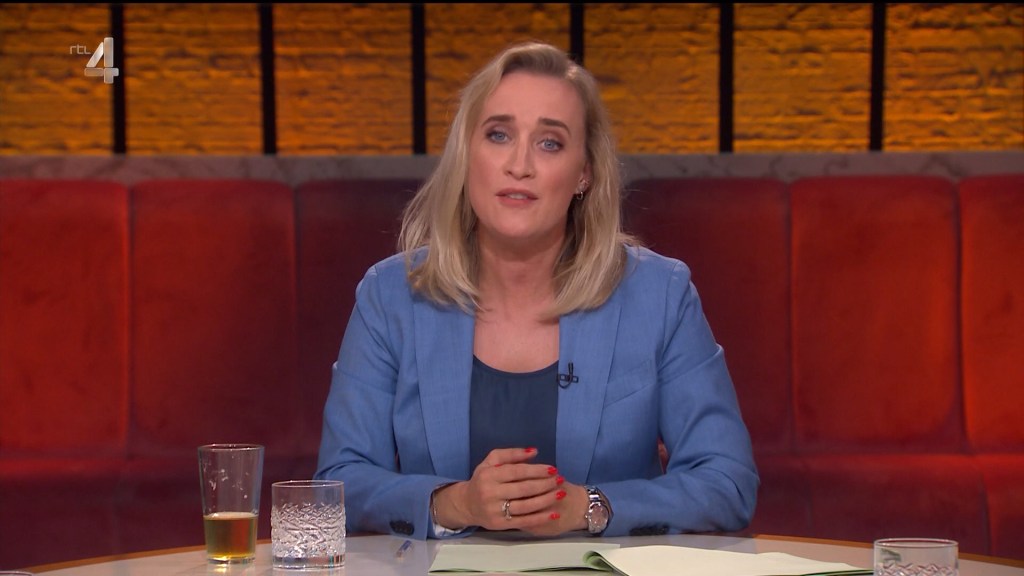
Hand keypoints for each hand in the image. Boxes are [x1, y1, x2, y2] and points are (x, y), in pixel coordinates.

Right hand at [433, 447, 573, 531]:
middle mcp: (490, 493)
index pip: (517, 472)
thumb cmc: (483, 479)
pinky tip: (554, 513)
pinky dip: (540, 518)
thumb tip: (534, 451)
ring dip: (546, 500)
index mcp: (489, 475)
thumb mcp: (491, 461)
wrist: (467, 504)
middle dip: (545, 484)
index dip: (537, 470)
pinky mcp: (499, 525)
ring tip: (560, 494)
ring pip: (526, 506)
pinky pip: (524, 522)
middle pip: (524, 489)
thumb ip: (511, 454)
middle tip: (560, 480)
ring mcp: (494, 511)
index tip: (552, 469)